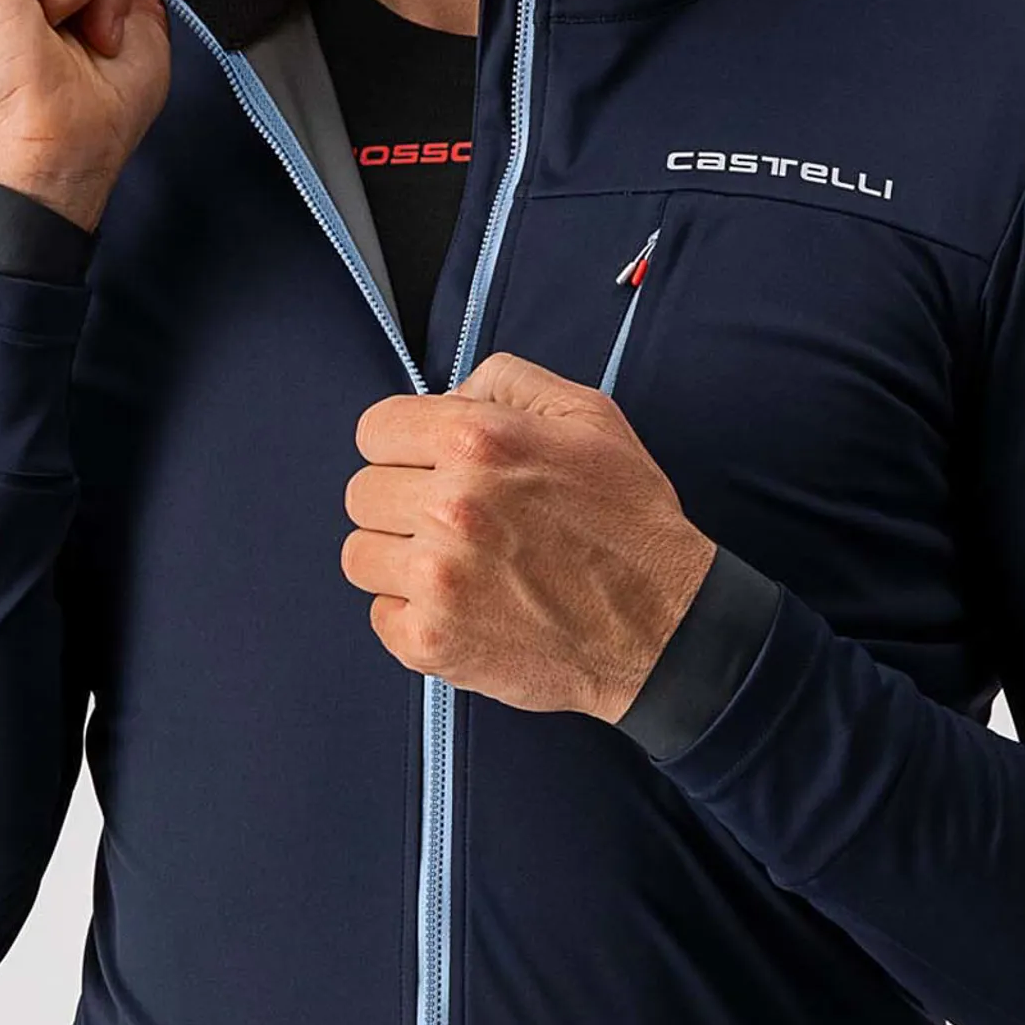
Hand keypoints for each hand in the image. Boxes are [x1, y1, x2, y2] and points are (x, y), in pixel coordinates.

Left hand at [341, 352, 717, 721]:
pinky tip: (463, 606)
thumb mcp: (589, 418)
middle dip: (402, 501)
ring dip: (399, 558)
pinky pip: (379, 615)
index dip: (402, 445)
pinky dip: (412, 614)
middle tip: (454, 521)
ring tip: (455, 566)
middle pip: (362, 492)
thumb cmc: (630, 523)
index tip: (427, 465)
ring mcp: (438, 579)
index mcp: (480, 441)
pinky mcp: (433, 642)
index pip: (375, 429)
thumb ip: (509, 383)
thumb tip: (447, 393)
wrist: (665, 630)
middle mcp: (452, 506)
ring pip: (359, 555)